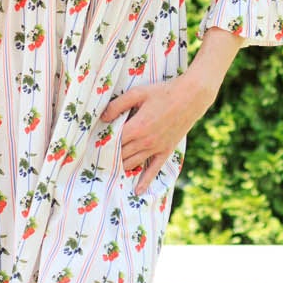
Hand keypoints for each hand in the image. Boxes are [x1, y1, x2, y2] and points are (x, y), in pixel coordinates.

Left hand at [101, 71, 216, 196]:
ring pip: (133, 164)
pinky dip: (145, 181)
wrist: (191, 97)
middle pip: (120, 155)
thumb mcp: (138, 93)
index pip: (113, 142)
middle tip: (96, 161)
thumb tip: (102, 118)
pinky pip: (154, 170)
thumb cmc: (163, 92)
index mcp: (136, 127)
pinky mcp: (166, 151)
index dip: (101, 145)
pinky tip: (137, 190)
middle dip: (108, 158)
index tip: (91, 147)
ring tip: (109, 171)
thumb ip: (118, 105)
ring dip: (120, 168)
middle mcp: (145, 141)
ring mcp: (156, 148)